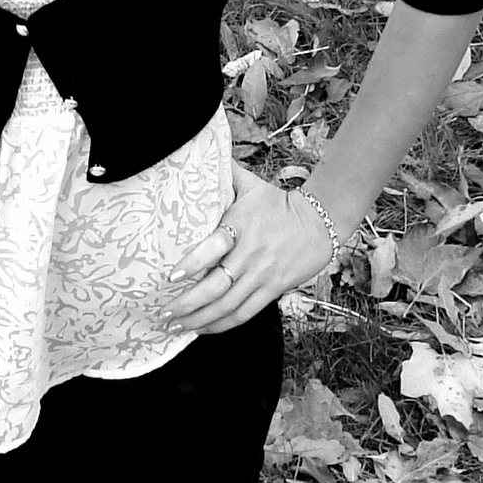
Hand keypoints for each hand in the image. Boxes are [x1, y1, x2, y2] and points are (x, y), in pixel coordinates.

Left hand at [163, 163, 336, 333]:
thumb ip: (223, 174)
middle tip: (162, 312)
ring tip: (174, 327)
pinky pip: (244, 313)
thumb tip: (196, 153)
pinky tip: (201, 329)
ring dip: (199, 319)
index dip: (194, 262)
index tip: (172, 274)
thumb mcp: (251, 185)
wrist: (320, 222)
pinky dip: (221, 325)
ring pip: (228, 306)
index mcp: (241, 226)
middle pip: (217, 286)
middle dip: (187, 303)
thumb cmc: (277, 203)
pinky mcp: (273, 291)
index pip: (215, 247)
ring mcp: (262, 276)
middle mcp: (251, 255)